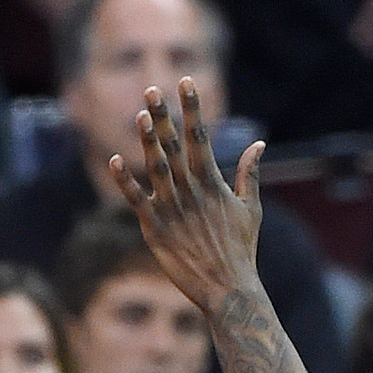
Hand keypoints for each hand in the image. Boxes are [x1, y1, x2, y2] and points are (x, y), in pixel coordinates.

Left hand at [108, 80, 263, 317]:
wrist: (228, 289)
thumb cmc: (241, 250)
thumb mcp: (250, 209)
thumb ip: (250, 174)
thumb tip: (259, 144)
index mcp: (214, 184)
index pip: (201, 137)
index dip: (192, 108)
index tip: (185, 83)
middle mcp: (192, 192)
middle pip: (175, 146)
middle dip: (163, 116)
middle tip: (152, 88)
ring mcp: (172, 209)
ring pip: (156, 167)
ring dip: (147, 140)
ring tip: (138, 114)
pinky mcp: (155, 228)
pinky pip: (136, 199)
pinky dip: (125, 181)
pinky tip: (114, 160)